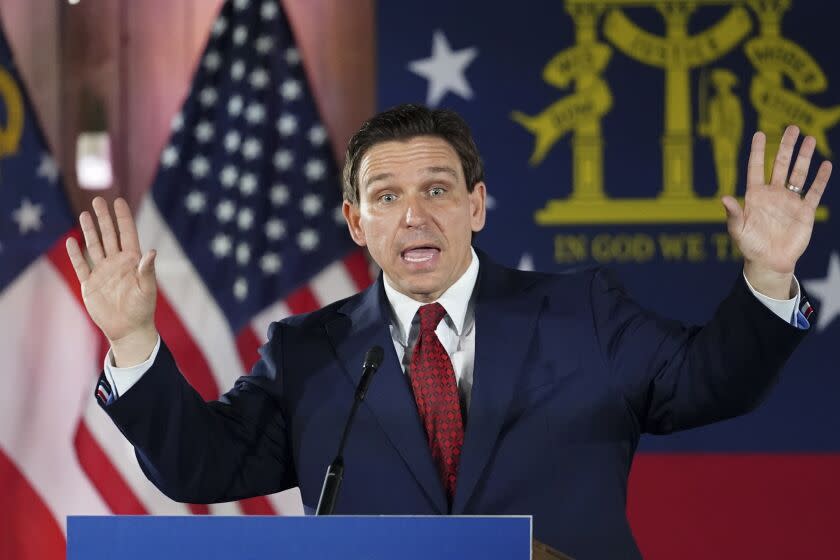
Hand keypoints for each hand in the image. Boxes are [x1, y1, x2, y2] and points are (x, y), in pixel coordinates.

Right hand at [66, 197, 158, 365]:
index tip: (118, 201)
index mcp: (133, 262)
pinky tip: (71, 241)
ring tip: (84, 214)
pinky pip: (81, 266)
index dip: (123, 218)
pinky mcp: (90, 284)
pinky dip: (76, 254)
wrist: (128, 330)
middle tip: (98, 199)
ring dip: (89, 231)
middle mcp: (117, 263)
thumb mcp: (148, 289)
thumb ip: (147, 270)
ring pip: (94, 247)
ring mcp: (102, 272)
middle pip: (109, 236)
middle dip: (104, 218)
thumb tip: (151, 251)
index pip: (127, 234)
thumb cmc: (143, 309)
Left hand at [722, 125, 831, 298]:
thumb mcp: (738, 230)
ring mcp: (789, 201)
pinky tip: (825, 165)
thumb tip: (724, 198)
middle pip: (780, 165)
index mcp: (755, 195)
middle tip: (792, 128)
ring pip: (798, 174)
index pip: (756, 168)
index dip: (757, 151)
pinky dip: (820, 179)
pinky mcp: (804, 211)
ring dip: (804, 157)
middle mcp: (773, 194)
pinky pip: (814, 192)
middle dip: (786, 147)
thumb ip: (733, 213)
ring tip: (809, 139)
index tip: (760, 133)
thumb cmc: (749, 245)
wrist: (769, 262)